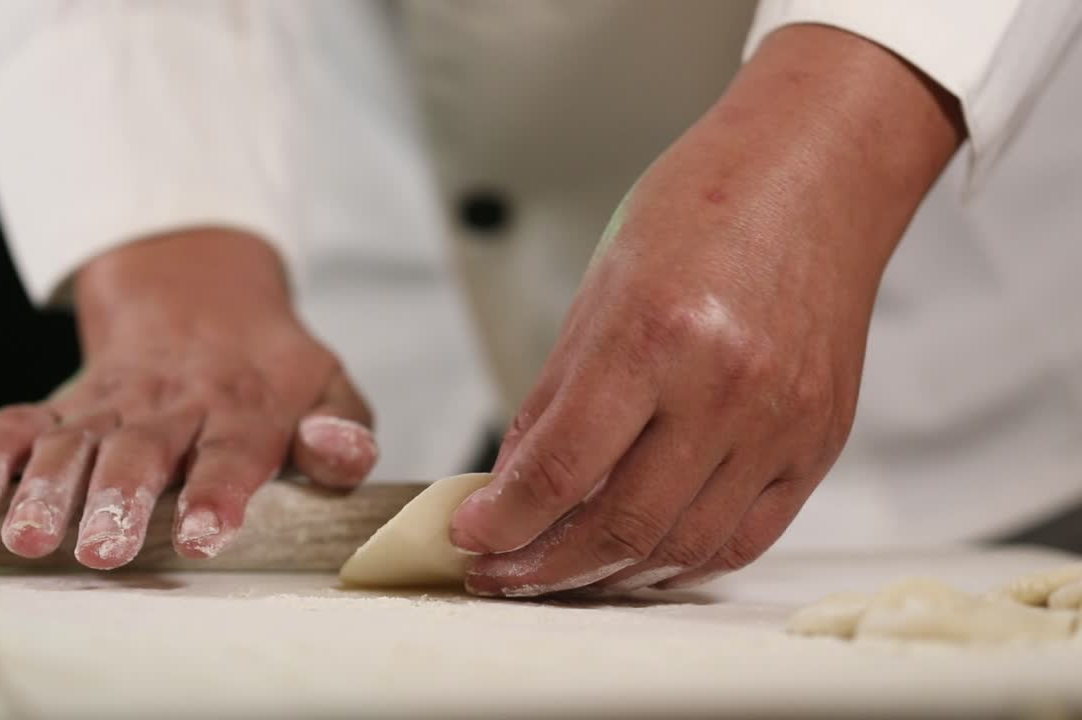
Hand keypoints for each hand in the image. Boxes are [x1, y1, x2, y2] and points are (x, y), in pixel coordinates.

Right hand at [0, 229, 376, 568]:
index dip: (217, 494)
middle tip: (101, 549)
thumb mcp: (330, 387)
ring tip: (28, 536)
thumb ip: (345, 431)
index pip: (233, 453)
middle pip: (142, 451)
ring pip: (74, 440)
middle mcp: (174, 405)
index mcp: (244, 408)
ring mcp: (114, 402)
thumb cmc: (272, 371)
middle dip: (118, 498)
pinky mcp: (67, 402)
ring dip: (46, 487)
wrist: (200, 299)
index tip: (200, 534)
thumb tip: (336, 452)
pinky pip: (21, 422)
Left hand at [449, 25, 964, 595]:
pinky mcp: (819, 443)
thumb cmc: (707, 207)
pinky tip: (635, 558)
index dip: (504, 521)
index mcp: (654, 335)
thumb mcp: (601, 285)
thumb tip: (514, 478)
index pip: (562, 468)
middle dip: (542, 567)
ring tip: (557, 571)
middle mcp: (725, 389)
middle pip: (620, 525)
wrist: (818, 176)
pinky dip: (681, 561)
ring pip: (681, 547)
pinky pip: (743, 538)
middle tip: (499, 573)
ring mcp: (780, 423)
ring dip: (606, 575)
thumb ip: (556, 393)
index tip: (470, 537)